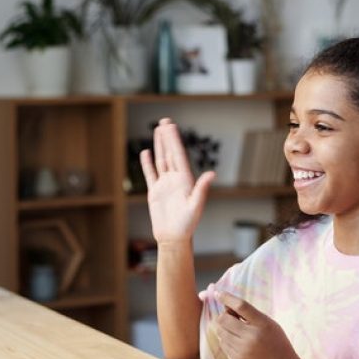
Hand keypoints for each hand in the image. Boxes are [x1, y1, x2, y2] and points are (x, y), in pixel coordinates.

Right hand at [140, 118, 214, 243]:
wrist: (173, 237)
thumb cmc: (187, 224)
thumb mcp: (195, 206)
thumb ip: (202, 189)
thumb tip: (212, 173)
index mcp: (186, 180)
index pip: (179, 156)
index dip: (175, 140)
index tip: (171, 126)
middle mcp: (175, 179)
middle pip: (170, 154)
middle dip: (168, 138)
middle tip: (165, 121)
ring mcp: (165, 185)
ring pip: (161, 161)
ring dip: (160, 146)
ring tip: (158, 131)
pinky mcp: (155, 192)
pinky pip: (150, 174)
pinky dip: (147, 163)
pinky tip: (146, 152)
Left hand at [214, 291, 301, 358]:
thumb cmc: (275, 341)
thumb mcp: (268, 323)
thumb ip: (249, 314)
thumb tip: (225, 306)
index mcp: (263, 324)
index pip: (241, 306)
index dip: (228, 298)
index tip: (219, 293)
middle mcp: (252, 337)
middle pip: (224, 319)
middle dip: (224, 316)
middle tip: (232, 317)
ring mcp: (243, 350)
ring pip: (220, 331)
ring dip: (224, 328)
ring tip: (237, 331)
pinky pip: (223, 344)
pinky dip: (227, 339)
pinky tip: (238, 342)